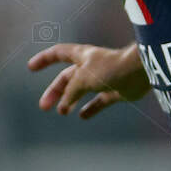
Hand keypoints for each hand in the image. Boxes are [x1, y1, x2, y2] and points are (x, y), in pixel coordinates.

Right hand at [27, 42, 147, 118]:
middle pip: (67, 77)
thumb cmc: (110, 69)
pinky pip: (99, 101)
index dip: (44, 59)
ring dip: (69, 100)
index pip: (58, 53)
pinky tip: (83, 116)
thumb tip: (64, 105)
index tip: (31, 67)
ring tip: (61, 112)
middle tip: (43, 106)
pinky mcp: (115, 91)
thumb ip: (70, 90)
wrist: (140, 72)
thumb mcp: (83, 78)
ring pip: (81, 90)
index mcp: (81, 55)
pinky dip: (90, 108)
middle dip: (54, 91)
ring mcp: (103, 78)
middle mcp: (91, 66)